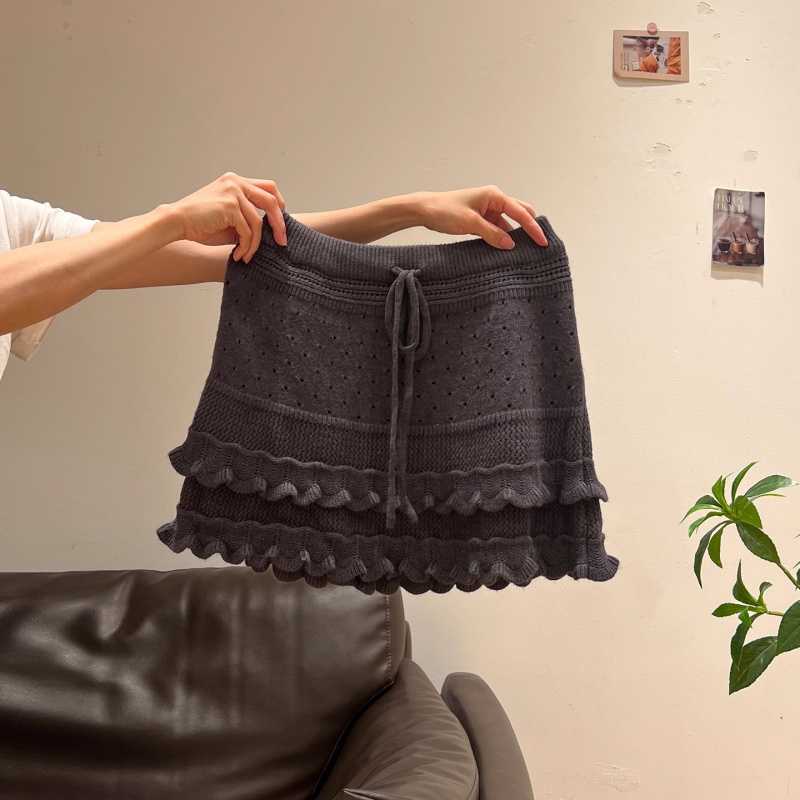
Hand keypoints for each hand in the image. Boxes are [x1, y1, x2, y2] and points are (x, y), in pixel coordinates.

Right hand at [165, 171, 287, 261]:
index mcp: (235, 181)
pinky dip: (246, 247)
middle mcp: (235, 182)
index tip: (280, 223)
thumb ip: (248, 220)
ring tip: (246, 256)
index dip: (279, 204)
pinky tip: (238, 255)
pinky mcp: (230, 206)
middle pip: (272, 200)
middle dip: (279, 224)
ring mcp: (233, 192)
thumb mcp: (229, 219)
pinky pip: (248, 231)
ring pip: (259, 221)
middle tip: (282, 242)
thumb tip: (271, 233)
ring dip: (255, 244)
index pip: (268, 187)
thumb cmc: (199, 223)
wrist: (176, 222)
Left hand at [415, 186, 547, 248]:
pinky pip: (497, 229)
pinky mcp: (480, 220)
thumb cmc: (445, 211)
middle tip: (539, 245)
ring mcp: (487, 210)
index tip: (543, 241)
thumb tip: (511, 245)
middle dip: (530, 228)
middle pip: (520, 214)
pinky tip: (506, 250)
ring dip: (515, 236)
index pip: (520, 212)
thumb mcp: (470, 224)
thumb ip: (492, 234)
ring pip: (508, 224)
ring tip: (524, 252)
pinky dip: (502, 238)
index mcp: (495, 196)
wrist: (425, 210)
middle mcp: (494, 200)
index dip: (533, 228)